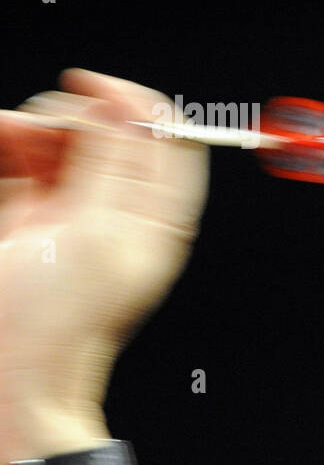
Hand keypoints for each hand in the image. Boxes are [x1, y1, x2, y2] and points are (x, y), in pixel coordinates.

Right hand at [0, 69, 208, 462]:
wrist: (6, 376)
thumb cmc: (53, 322)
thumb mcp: (94, 234)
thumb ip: (113, 165)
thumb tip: (131, 105)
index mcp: (157, 217)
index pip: (165, 137)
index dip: (132, 104)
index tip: (88, 88)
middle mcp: (121, 210)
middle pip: (108, 129)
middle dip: (67, 119)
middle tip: (32, 138)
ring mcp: (75, 211)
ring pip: (61, 137)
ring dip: (29, 127)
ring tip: (4, 139)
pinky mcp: (31, 216)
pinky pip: (26, 158)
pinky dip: (11, 143)